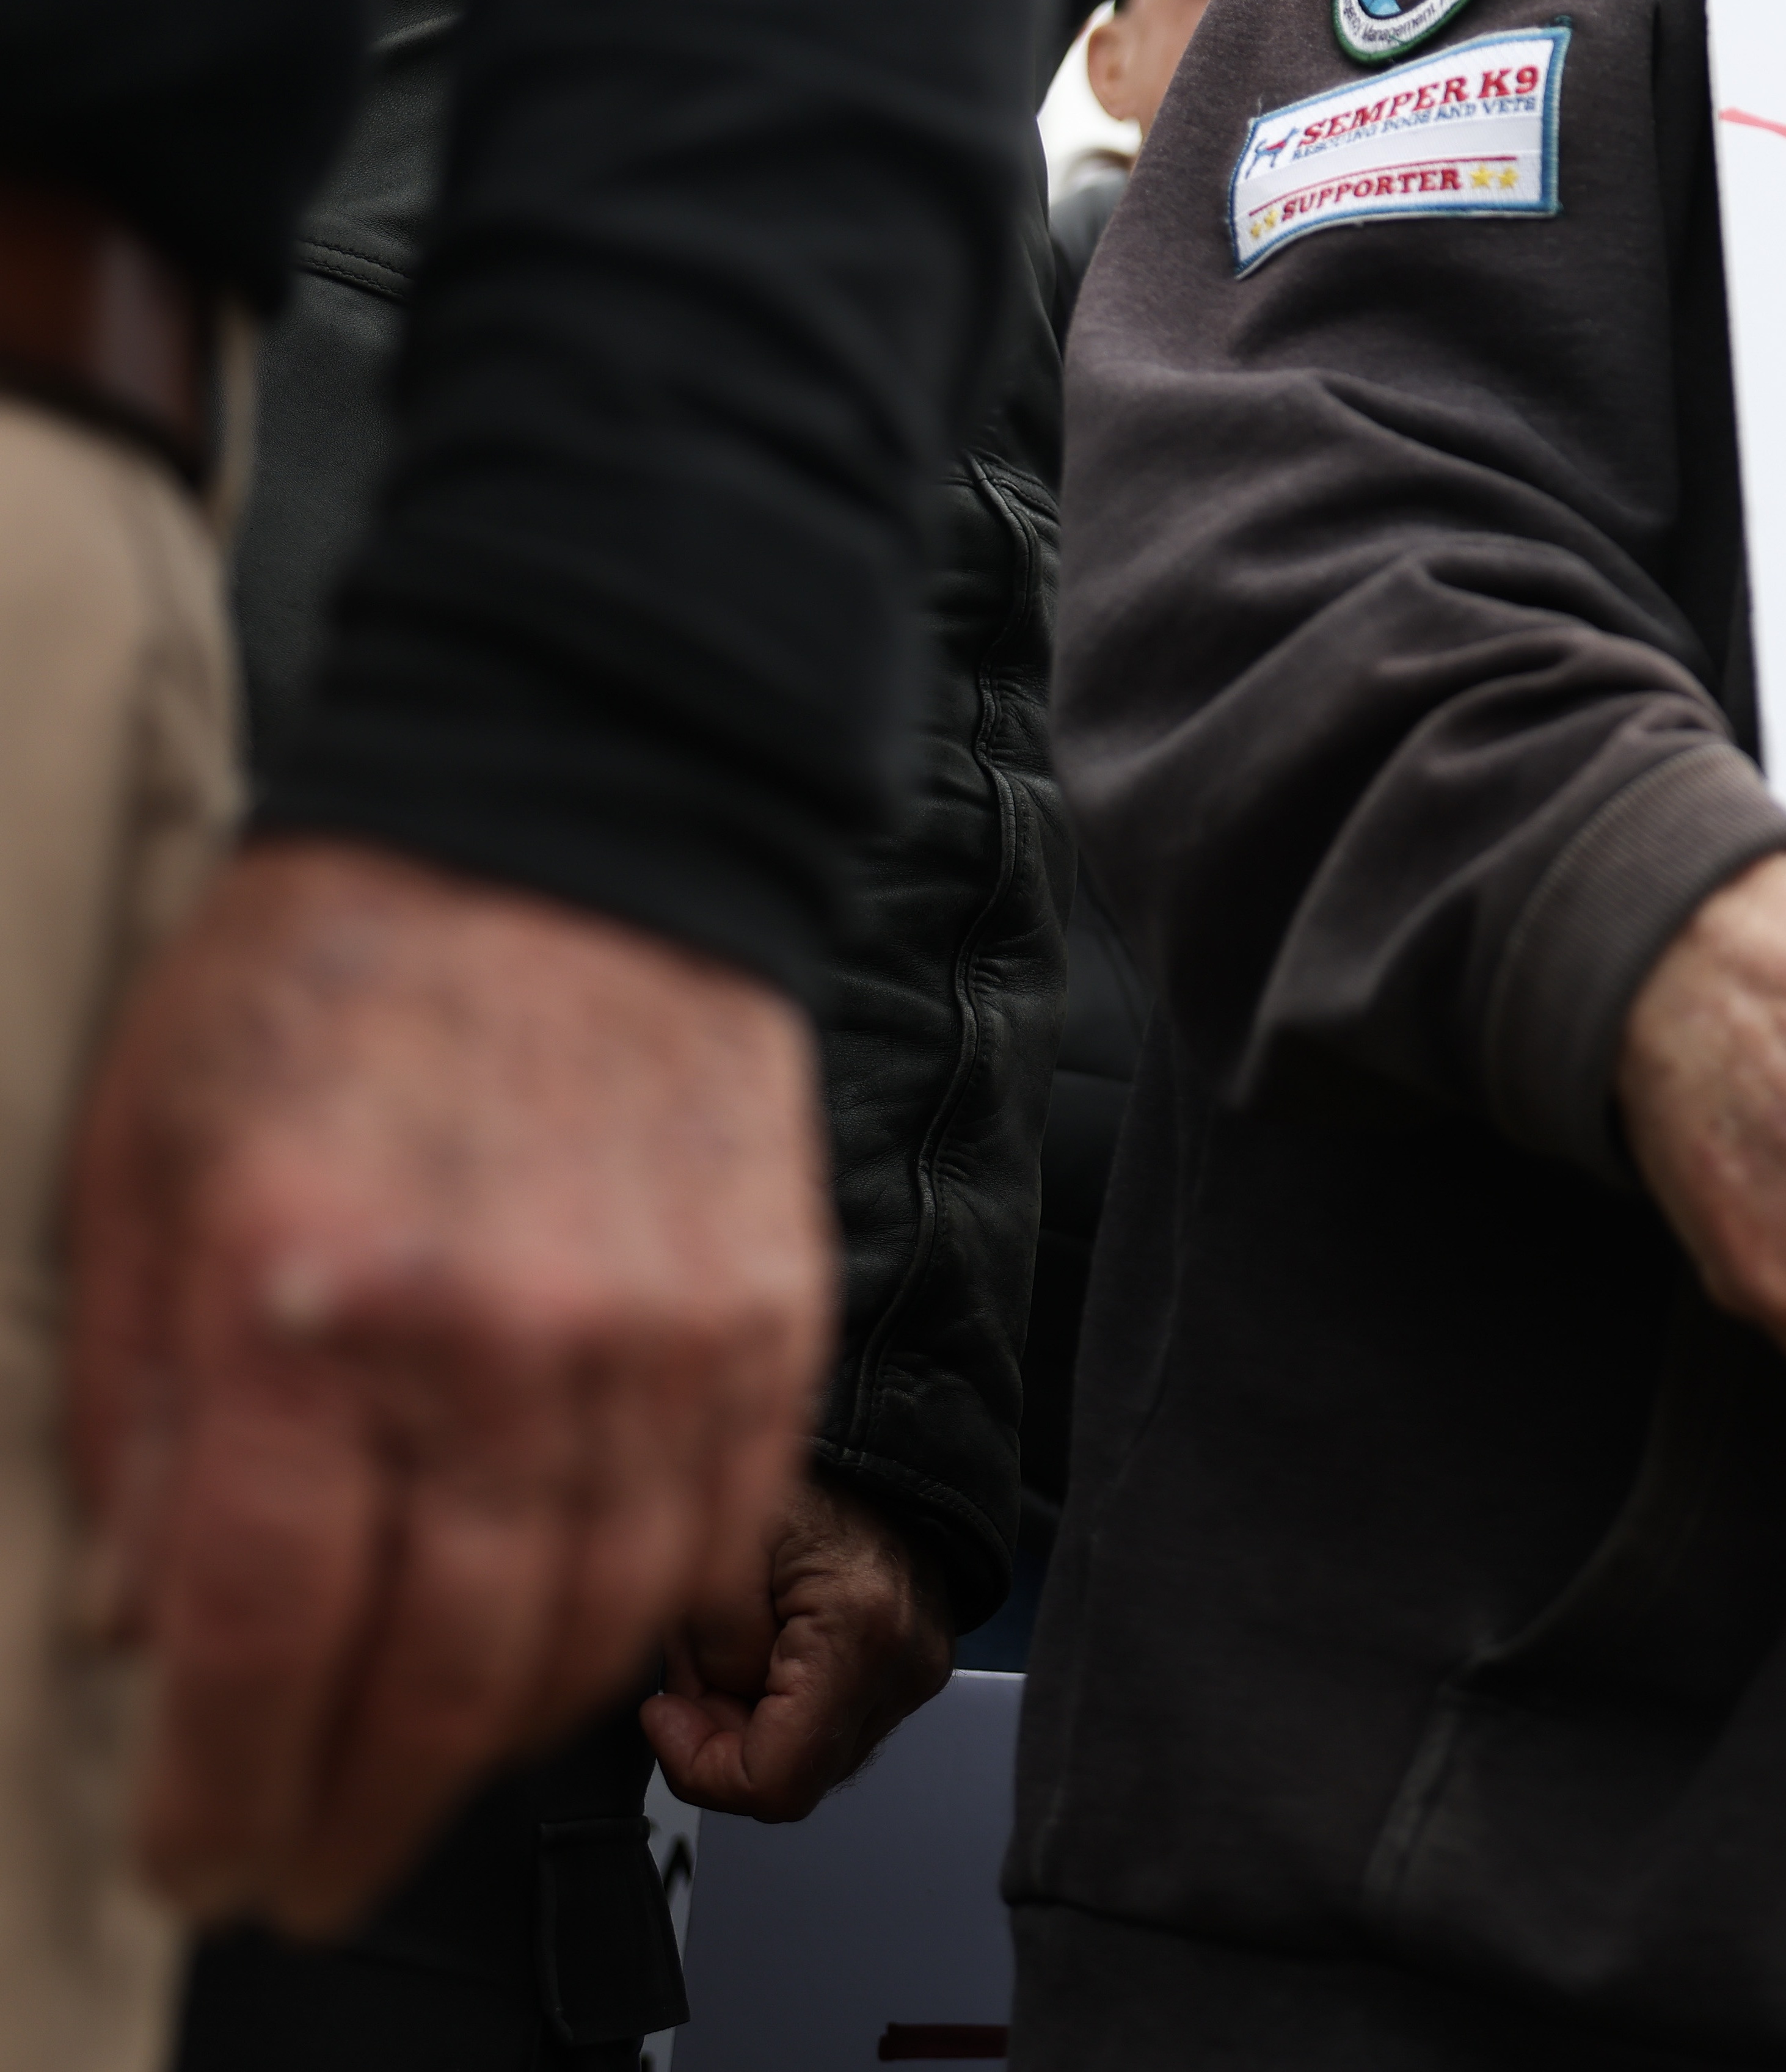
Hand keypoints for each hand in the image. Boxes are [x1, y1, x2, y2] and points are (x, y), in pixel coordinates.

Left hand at [64, 840, 830, 1932]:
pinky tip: (565, 1635)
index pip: (266, 1637)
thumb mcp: (140, 1173)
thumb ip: (134, 1414)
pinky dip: (638, 1616)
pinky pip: (713, 1531)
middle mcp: (501, 1334)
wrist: (571, 813)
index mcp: (314, 1299)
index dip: (223, 1790)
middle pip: (439, 1669)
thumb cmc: (337, 969)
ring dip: (497, 1733)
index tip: (202, 1855)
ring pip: (590, 1628)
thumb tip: (145, 1622)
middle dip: (356, 1808)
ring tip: (426, 1758)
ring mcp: (659, 1331)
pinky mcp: (767, 1312)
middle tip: (307, 1855)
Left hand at [642, 1480, 952, 1821]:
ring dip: (749, 1723)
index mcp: (860, 1633)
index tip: (663, 1714)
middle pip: (790, 1778)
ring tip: (730, 1646)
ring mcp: (917, 1678)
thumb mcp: (725, 1547)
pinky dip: (783, 1707)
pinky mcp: (914, 1676)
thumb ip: (710, 1647)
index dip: (700, 1768)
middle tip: (691, 1666)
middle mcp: (905, 1669)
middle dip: (719, 1738)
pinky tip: (768, 1649)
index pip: (775, 1782)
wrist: (887, 1453)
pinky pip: (831, 1730)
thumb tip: (691, 1723)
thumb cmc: (812, 1485)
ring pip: (808, 1760)